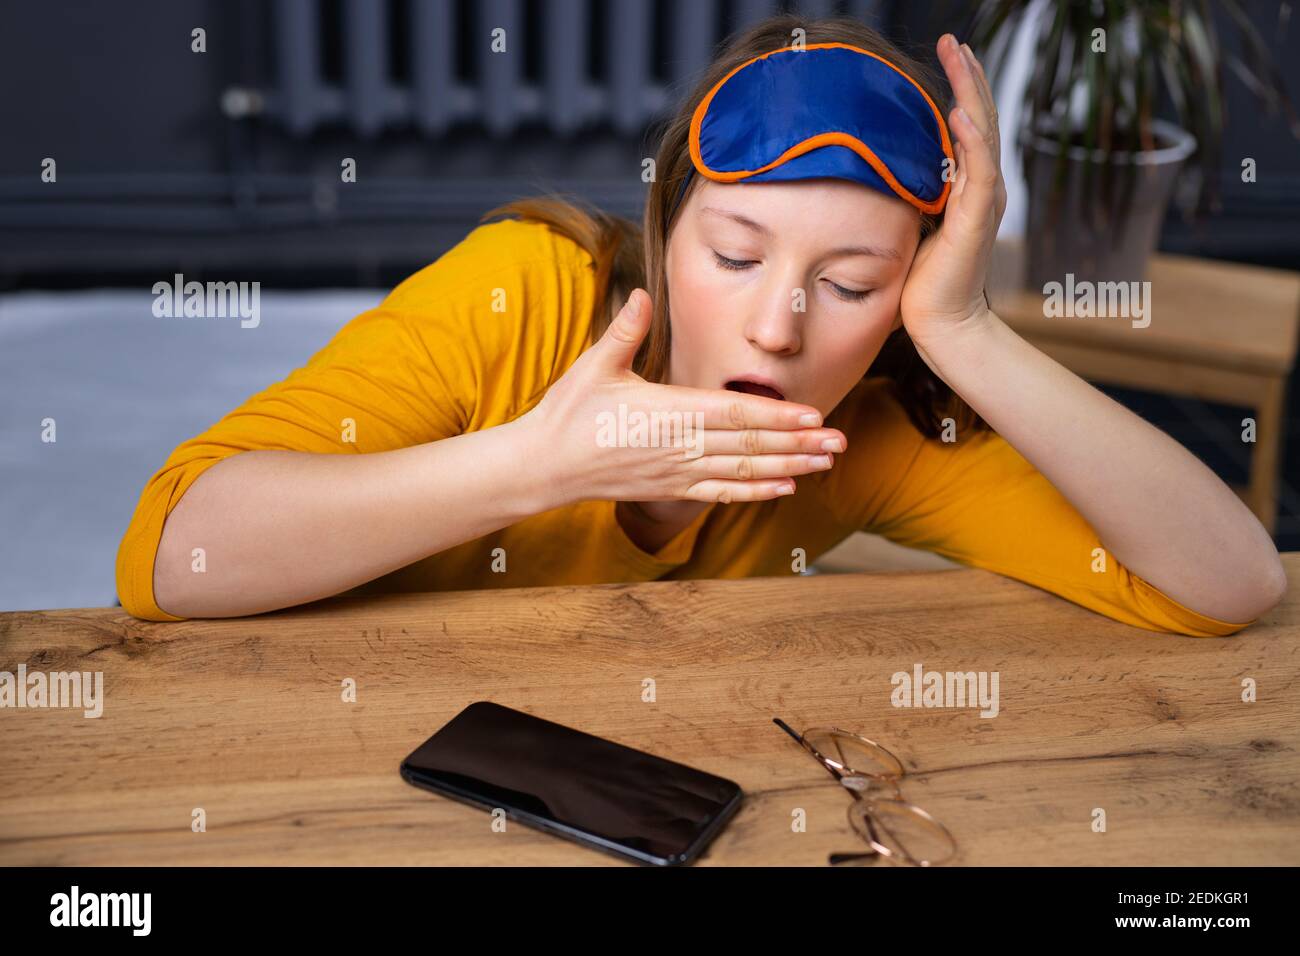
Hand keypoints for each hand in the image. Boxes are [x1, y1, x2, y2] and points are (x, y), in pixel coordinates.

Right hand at [520, 288, 846, 506]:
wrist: (544, 466)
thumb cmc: (569, 412)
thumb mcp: (594, 365)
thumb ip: (625, 331)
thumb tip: (643, 294)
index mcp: (665, 411)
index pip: (732, 413)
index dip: (776, 415)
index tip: (812, 415)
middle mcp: (677, 446)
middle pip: (748, 445)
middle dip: (798, 444)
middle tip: (840, 442)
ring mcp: (676, 472)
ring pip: (742, 471)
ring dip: (788, 467)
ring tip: (825, 464)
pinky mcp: (671, 489)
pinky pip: (720, 493)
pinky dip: (754, 491)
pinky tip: (784, 487)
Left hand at [900, 33, 1007, 354]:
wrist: (941, 324)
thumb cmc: (921, 282)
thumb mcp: (910, 224)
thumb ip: (906, 194)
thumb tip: (876, 169)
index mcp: (967, 187)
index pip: (968, 126)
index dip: (960, 88)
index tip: (948, 53)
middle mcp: (982, 188)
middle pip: (980, 119)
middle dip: (967, 77)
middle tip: (954, 40)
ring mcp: (983, 203)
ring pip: (984, 135)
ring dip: (972, 94)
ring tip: (961, 58)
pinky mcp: (976, 223)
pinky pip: (979, 175)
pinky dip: (972, 142)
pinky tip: (962, 114)